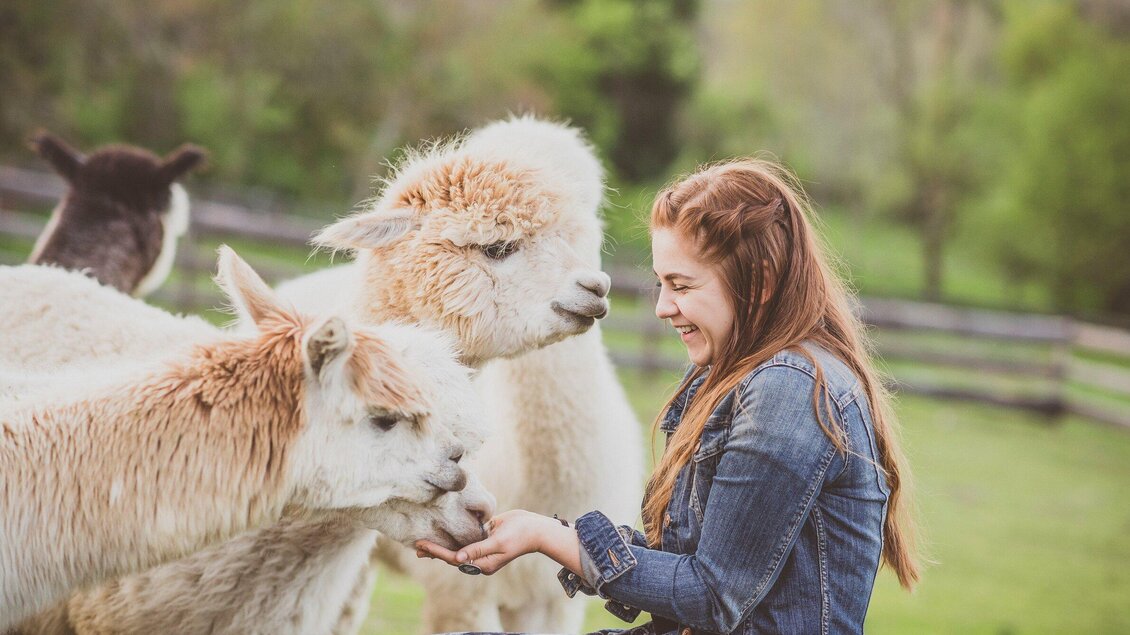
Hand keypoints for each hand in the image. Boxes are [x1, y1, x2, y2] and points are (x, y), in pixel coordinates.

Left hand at [415, 509, 551, 574]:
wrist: (537, 529)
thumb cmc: (520, 535)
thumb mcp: (499, 542)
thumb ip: (478, 549)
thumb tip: (458, 558)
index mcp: (483, 563)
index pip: (455, 558)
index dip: (437, 551)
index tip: (422, 545)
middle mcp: (481, 558)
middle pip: (453, 556)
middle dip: (435, 551)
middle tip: (416, 546)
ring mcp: (483, 548)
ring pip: (458, 547)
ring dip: (442, 544)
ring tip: (424, 542)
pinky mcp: (486, 537)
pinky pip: (466, 538)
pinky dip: (454, 536)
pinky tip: (444, 532)